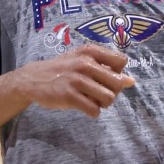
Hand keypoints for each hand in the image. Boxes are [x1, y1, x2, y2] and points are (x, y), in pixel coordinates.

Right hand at [14, 44, 133, 117]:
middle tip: (99, 92)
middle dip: (112, 92)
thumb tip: (131, 82)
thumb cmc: (62, 69)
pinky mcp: (69, 96)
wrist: (32, 79)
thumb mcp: (81, 59)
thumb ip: (106, 67)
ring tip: (92, 100)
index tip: (106, 77)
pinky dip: (93, 112)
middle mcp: (85, 63)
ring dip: (103, 103)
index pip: (121, 61)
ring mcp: (77, 80)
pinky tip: (84, 106)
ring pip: (109, 98)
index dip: (118, 72)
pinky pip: (94, 110)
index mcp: (90, 52)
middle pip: (118, 83)